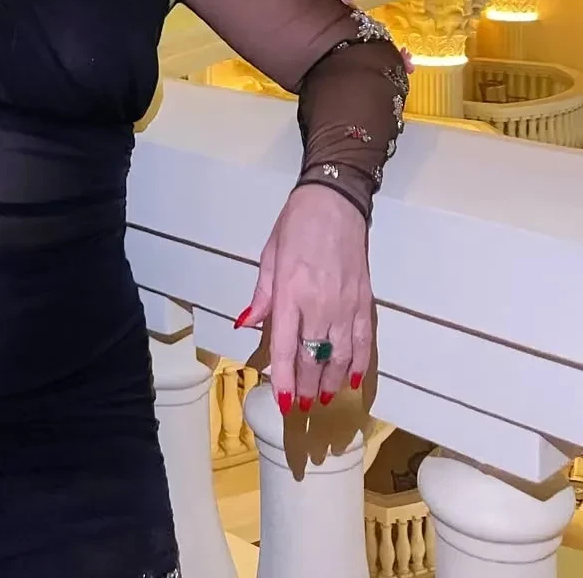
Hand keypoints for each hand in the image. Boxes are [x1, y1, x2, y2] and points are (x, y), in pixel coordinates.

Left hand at [236, 184, 370, 414]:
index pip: (285, 347)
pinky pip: (363, 340)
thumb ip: (262, 296)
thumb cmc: (295, 226)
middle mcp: (318, 305)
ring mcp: (344, 305)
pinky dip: (359, 363)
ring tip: (324, 399)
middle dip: (308, 386)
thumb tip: (246, 325)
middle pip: (313, 358)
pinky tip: (353, 380)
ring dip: (332, 381)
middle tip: (304, 407)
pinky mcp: (364, 301)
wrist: (335, 203)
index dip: (286, 379)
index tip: (286, 403)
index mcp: (290, 294)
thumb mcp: (269, 257)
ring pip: (340, 356)